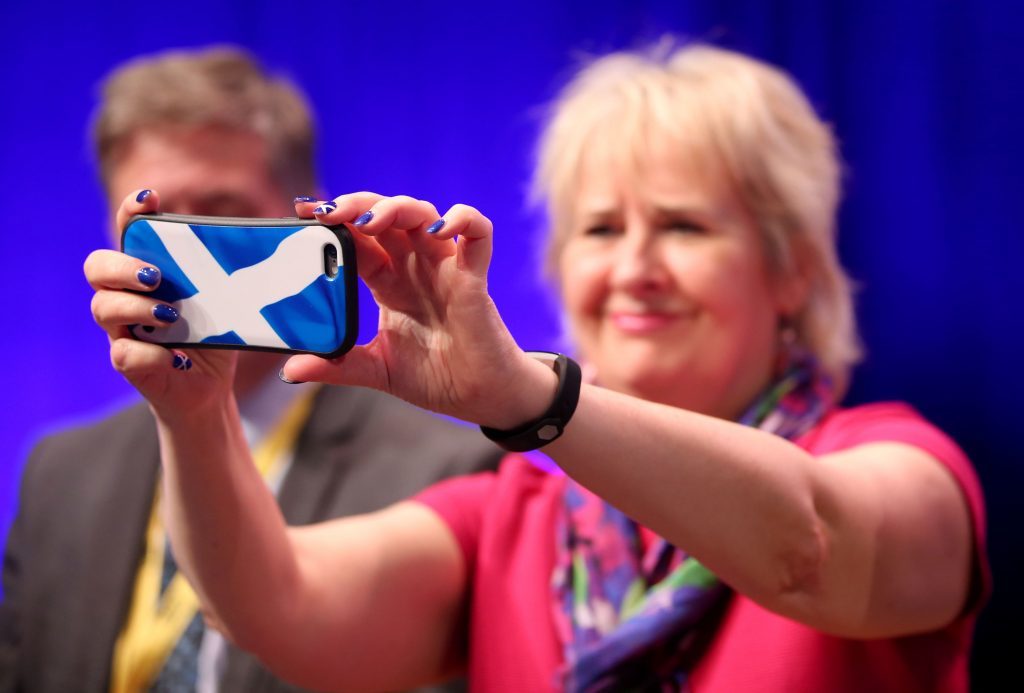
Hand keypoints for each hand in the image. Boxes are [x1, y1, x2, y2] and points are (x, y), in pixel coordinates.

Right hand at [84, 189, 236, 420]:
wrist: (210, 389)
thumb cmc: (215, 335)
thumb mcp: (226, 299)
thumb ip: (229, 271)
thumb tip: (264, 239)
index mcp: (147, 272)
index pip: (128, 232)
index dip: (130, 212)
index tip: (150, 198)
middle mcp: (125, 296)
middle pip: (97, 267)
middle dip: (123, 267)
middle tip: (155, 276)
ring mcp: (122, 330)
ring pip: (103, 308)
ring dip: (136, 308)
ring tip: (170, 315)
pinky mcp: (128, 364)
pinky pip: (124, 354)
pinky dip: (150, 354)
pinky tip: (175, 358)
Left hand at [284, 193, 555, 428]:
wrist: (478, 398)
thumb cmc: (435, 377)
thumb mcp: (376, 370)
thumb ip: (337, 366)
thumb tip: (291, 370)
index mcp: (389, 282)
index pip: (358, 238)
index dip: (334, 222)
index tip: (304, 212)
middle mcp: (415, 267)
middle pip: (386, 216)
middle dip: (357, 205)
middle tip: (329, 212)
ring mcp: (445, 268)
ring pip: (423, 215)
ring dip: (396, 208)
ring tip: (369, 221)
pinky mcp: (474, 278)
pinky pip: (477, 235)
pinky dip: (463, 221)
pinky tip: (438, 229)